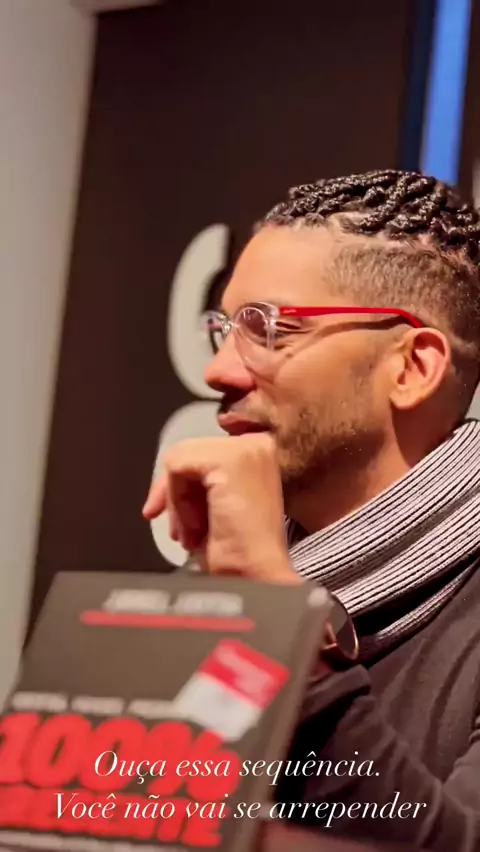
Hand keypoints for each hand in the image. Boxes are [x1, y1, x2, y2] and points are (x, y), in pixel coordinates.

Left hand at [142, 434, 299, 582]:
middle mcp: (257, 444)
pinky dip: (176, 501)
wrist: (254, 578)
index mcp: (257, 452)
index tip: (170, 515)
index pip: (199, 454)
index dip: (179, 486)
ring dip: (177, 504)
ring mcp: (246, 449)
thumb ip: (199, 481)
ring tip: (194, 534)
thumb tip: (165, 480)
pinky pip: (176, 467)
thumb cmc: (239, 554)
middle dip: (176, 497)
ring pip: (179, 459)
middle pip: (186, 453)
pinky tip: (195, 527)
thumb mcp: (215, 504)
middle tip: (185, 532)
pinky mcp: (231, 459)